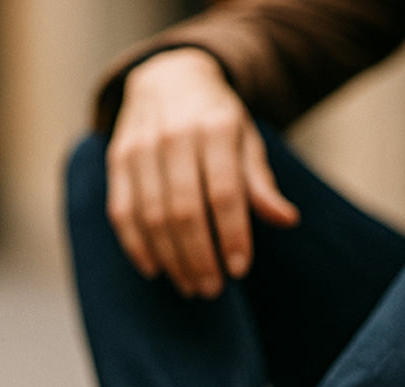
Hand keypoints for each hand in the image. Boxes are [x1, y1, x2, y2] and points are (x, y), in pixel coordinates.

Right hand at [106, 47, 299, 297]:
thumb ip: (261, 183)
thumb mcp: (247, 143)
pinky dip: (138, 247)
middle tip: (212, 289)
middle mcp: (174, 134)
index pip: (224, 192)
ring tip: (191, 287)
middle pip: (184, 210)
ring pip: (152, 216)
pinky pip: (123, 212)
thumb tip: (288, 219)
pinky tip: (156, 270)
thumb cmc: (217, 123)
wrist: (169, 78)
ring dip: (171, 260)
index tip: (239, 270)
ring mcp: (140, 147)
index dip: (231, 234)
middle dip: (199, 257)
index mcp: (215, 127)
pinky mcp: (117, 160)